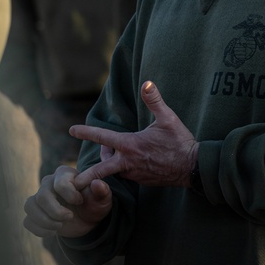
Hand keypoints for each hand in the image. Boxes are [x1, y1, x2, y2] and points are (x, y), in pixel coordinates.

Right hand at [23, 165, 113, 238]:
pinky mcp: (35, 213)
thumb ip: (102, 191)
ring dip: (46, 221)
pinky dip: (39, 230)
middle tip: (70, 217)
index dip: (70, 195)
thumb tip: (96, 184)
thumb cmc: (94, 204)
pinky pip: (27, 221)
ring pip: (30, 206)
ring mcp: (39, 198)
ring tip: (60, 226)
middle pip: (42, 196)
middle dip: (56, 212)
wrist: (87, 219)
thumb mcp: (103, 199)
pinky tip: (53, 232)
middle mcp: (48, 183)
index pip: (60, 183)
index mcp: (65, 174)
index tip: (80, 202)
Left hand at [72, 81, 197, 189]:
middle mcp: (128, 162)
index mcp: (130, 145)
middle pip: (100, 170)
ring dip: (109, 164)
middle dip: (85, 175)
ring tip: (110, 153)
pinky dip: (122, 169)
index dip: (85, 132)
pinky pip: (127, 175)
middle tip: (75, 177)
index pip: (102, 137)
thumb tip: (147, 82)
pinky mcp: (143, 181)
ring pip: (114, 171)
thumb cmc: (180, 142)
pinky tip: (129, 162)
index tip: (71, 130)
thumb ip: (154, 100)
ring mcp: (135, 174)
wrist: (193, 168)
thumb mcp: (167, 118)